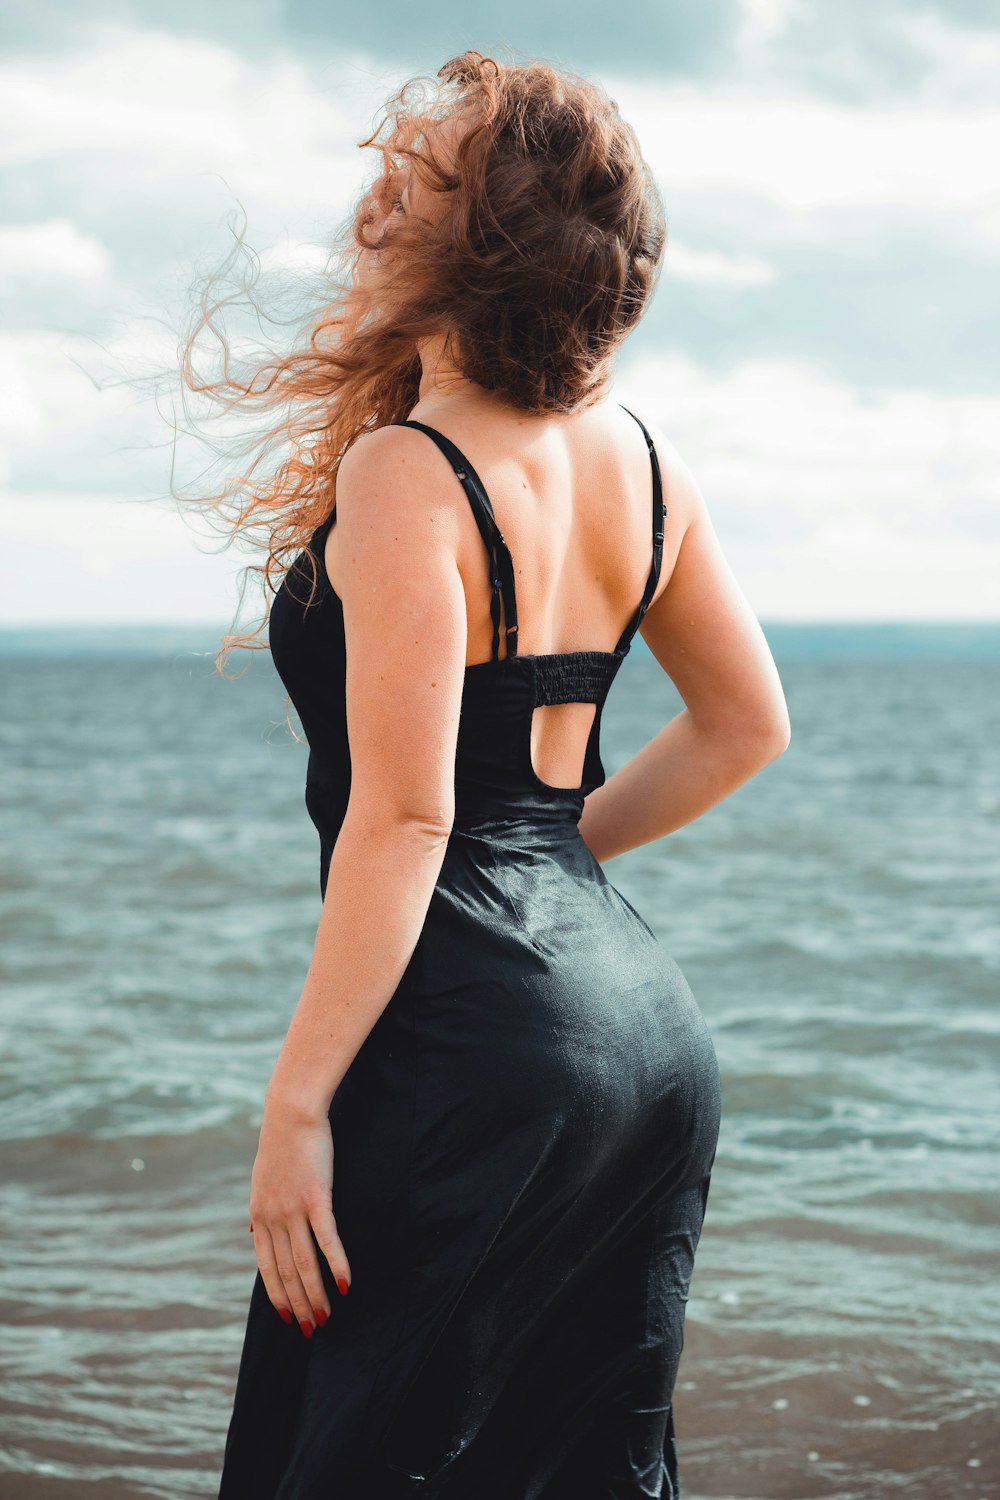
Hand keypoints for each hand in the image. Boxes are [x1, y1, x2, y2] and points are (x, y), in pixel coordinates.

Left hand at [248, 1094, 352, 1337]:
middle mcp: (272, 1218)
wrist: (291, 1111)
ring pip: (305, 1263)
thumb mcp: (261, 1180)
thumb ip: (260, 1212)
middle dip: (299, 1304)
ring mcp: (293, 1209)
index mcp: (259, 1216)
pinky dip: (337, 1264)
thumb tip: (254, 1235)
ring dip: (317, 1294)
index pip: (267, 1267)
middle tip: (312, 1330)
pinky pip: (327, 1238)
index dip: (278, 1296)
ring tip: (328, 1316)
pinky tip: (346, 1284)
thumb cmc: (281, 1143)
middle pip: (286, 1272)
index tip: (288, 1319)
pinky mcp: (315, 1197)